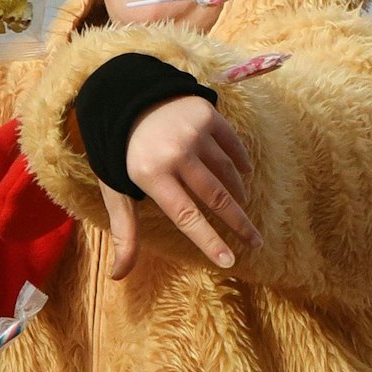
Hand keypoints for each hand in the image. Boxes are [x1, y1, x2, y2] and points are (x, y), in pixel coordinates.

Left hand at [101, 95, 260, 279]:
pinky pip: (232, 145)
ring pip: (227, 171)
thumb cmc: (118, 150)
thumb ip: (123, 231)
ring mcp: (193, 133)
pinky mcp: (206, 115)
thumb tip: (117, 275)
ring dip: (237, 192)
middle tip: (256, 242)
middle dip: (240, 223)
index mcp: (151, 175)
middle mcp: (175, 154)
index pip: (186, 216)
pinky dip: (240, 161)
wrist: (123, 96)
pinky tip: (243, 173)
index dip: (209, 241)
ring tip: (241, 206)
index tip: (230, 261)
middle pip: (217, 197)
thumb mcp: (114, 189)